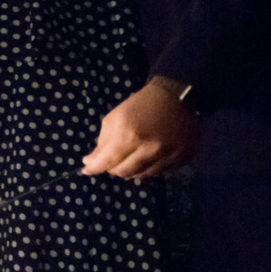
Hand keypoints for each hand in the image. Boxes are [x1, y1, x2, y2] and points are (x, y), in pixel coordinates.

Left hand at [84, 80, 199, 178]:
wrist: (177, 95)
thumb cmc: (141, 104)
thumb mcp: (115, 117)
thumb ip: (103, 142)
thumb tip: (91, 162)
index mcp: (129, 136)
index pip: (107, 162)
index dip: (94, 168)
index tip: (87, 169)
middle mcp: (149, 149)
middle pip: (124, 173)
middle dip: (113, 169)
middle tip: (111, 162)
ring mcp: (168, 156)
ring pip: (142, 176)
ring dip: (132, 170)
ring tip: (130, 159)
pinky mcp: (183, 158)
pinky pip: (161, 173)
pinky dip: (150, 169)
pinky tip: (147, 159)